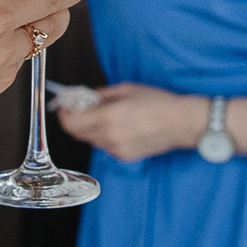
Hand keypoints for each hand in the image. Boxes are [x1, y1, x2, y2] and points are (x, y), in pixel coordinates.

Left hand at [59, 83, 209, 163]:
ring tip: (106, 115)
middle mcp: (109, 137)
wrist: (182, 123)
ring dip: (91, 128)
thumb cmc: (159, 103)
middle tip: (82, 108)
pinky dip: (106, 136)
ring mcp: (117, 150)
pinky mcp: (125, 156)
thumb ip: (100, 95)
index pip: (70, 123)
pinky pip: (106, 146)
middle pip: (77, 134)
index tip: (66, 105)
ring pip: (92, 140)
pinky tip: (120, 126)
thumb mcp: (126, 89)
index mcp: (108, 118)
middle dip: (76, 120)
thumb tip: (83, 97)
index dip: (64, 113)